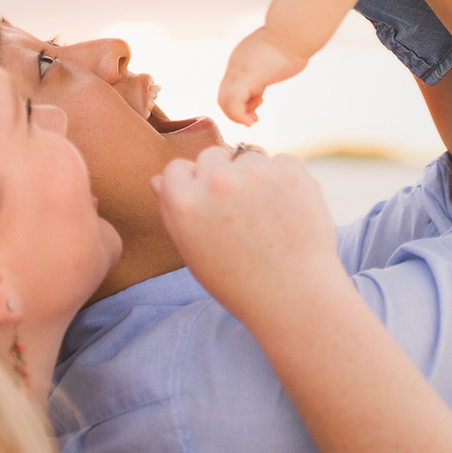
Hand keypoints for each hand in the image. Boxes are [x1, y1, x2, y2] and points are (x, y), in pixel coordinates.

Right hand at [152, 143, 345, 327]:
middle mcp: (216, 182)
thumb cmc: (239, 281)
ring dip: (256, 176)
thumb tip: (157, 179)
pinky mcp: (290, 171)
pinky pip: (282, 162)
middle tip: (241, 213)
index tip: (210, 206)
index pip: (176, 168)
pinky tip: (288, 212)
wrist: (295, 297)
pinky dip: (286, 181)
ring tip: (267, 217)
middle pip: (212, 155)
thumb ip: (171, 212)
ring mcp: (254, 173)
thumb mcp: (192, 253)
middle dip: (223, 176)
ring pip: (249, 157)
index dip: (192, 186)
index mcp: (185, 203)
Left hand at [217, 26, 307, 125]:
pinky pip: (233, 103)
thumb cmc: (293, 40)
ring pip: (223, 100)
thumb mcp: (277, 53)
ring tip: (252, 120)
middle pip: (223, 94)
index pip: (230, 85)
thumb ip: (272, 61)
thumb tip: (286, 60)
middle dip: (237, 110)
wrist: (294, 31)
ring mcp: (238, 71)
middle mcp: (235, 65)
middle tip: (254, 118)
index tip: (259, 102)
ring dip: (237, 116)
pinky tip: (251, 120)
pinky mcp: (246, 78)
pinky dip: (238, 116)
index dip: (242, 99)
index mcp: (241, 59)